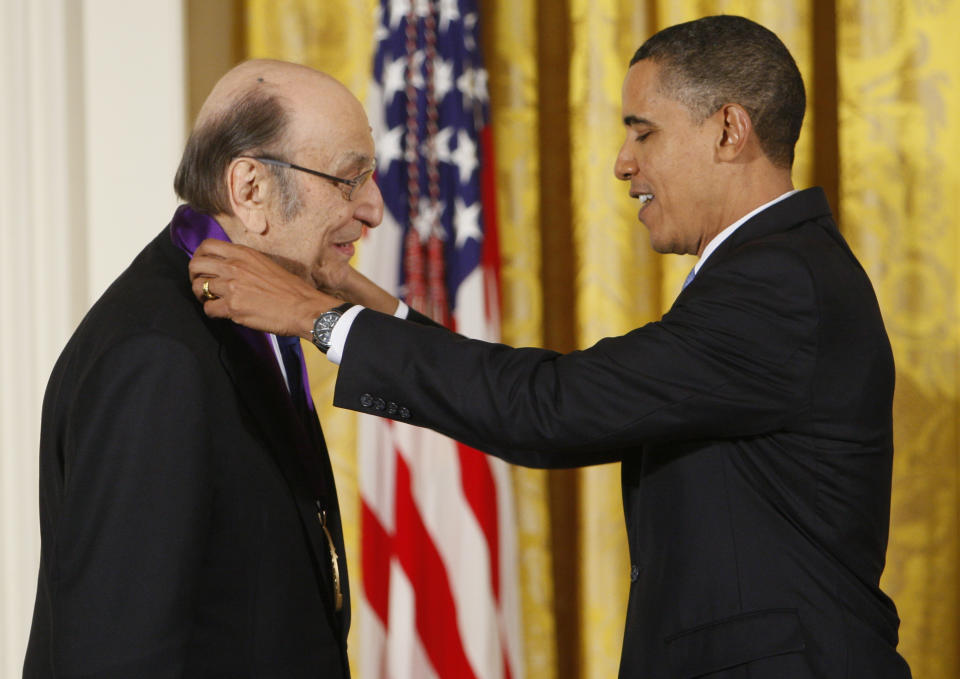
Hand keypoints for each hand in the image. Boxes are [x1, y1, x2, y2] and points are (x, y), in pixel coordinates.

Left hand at [189, 239, 338, 338]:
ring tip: (212, 300)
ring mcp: (231, 286)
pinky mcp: (233, 307)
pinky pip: (208, 308)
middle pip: (196, 265)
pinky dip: (212, 312)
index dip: (199, 256)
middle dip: (194, 276)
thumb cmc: (291, 289)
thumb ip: (245, 263)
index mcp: (244, 254)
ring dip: (202, 296)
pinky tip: (223, 313)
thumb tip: (229, 268)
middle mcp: (234, 267)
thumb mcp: (266, 264)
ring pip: (198, 287)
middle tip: (201, 284)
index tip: (203, 266)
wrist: (303, 307)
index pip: (207, 246)